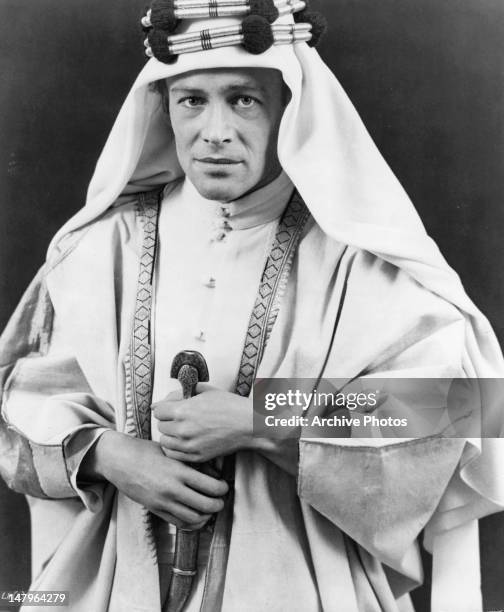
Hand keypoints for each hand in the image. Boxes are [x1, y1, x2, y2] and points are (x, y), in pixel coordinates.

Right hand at [86, 430, 228, 529]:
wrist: (119, 461)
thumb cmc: (147, 451)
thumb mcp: (172, 451)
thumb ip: (191, 463)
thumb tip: (214, 472)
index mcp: (178, 471)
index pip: (210, 486)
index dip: (222, 489)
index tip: (224, 487)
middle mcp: (172, 489)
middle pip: (206, 505)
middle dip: (218, 504)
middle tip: (221, 500)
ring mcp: (163, 502)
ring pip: (194, 518)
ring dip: (207, 516)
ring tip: (210, 509)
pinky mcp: (156, 510)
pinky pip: (179, 523)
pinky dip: (193, 523)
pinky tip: (197, 516)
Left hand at [153, 384, 252, 462]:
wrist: (249, 425)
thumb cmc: (230, 405)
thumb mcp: (206, 391)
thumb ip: (181, 393)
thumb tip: (161, 401)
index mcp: (183, 410)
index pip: (158, 411)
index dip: (166, 407)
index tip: (174, 407)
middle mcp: (183, 429)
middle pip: (160, 426)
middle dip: (168, 421)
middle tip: (180, 418)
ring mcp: (189, 445)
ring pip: (164, 441)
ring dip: (170, 435)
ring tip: (182, 430)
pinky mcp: (196, 457)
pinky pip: (173, 454)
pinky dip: (175, 448)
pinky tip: (184, 441)